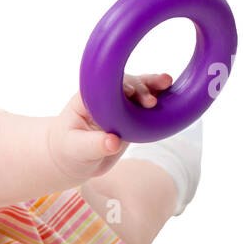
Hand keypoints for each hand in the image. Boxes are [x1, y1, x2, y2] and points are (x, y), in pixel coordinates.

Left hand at [47, 73, 172, 183]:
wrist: (75, 160)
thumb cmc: (69, 151)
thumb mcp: (77, 150)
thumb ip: (94, 145)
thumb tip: (113, 142)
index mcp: (87, 99)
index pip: (104, 87)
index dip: (118, 87)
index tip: (130, 94)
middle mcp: (105, 98)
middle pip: (124, 84)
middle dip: (139, 87)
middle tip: (151, 102)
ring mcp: (120, 105)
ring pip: (139, 89)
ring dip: (153, 85)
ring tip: (168, 82)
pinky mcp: (132, 116)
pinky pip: (147, 106)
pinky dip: (160, 99)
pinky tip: (173, 95)